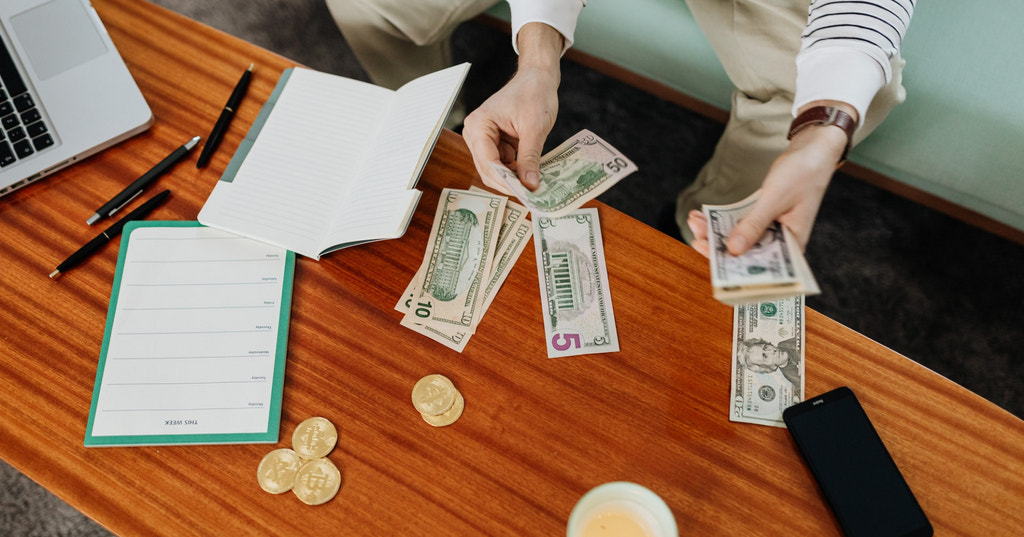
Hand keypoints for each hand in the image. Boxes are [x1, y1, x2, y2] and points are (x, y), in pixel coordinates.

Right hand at [462, 23, 563, 194]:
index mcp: (478, 126)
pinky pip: (503, 164)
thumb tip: (530, 186)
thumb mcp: (534, 128)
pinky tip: (530, 176)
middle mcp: (475, 134)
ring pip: (495, 170)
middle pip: (488, 170)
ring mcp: (483, 140)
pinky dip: (516, 171)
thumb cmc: (534, 94)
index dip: (507, 182)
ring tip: (533, 188)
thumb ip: (530, 158)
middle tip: (531, 197)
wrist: (537, 78)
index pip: (488, 163)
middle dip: (509, 184)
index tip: (526, 195)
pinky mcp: (494, 143)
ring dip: (513, 179)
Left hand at [688, 101, 854, 255]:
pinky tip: (702, 215)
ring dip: (715, 232)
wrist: (813, 151)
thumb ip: (754, 225)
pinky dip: (722, 220)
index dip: (732, 266)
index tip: (709, 255)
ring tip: (695, 221)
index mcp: (793, 247)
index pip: (760, 266)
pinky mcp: (763, 219)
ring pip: (738, 239)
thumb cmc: (803, 174)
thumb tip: (734, 249)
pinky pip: (739, 224)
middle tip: (696, 236)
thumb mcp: (775, 199)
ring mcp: (771, 232)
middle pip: (745, 255)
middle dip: (718, 247)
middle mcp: (781, 244)